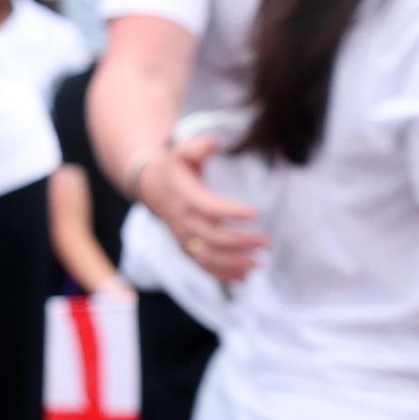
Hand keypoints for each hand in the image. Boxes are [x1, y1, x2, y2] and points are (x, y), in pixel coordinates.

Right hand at [136, 132, 265, 286]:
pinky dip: (223, 274)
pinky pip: (203, 266)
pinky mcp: (186, 248)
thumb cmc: (174, 167)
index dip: (230, 212)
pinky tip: (246, 276)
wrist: (151, 186)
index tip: (255, 213)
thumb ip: (197, 147)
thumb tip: (213, 143)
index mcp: (184, 197)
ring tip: (259, 263)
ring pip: (208, 257)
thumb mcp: (182, 151)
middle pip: (212, 238)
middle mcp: (182, 221)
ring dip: (234, 263)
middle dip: (240, 242)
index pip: (209, 207)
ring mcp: (183, 238)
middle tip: (266, 241)